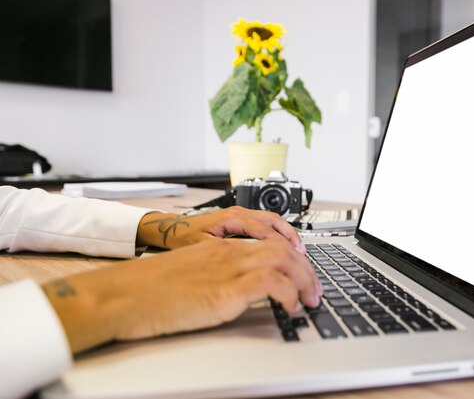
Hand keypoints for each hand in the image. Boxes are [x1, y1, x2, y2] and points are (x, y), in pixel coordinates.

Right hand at [42, 237, 321, 353]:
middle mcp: (227, 253)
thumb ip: (214, 277)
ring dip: (305, 281)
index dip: (294, 257)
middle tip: (315, 292)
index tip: (304, 273)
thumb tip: (235, 292)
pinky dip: (288, 293)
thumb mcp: (189, 277)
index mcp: (219, 248)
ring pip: (283, 261)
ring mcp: (226, 269)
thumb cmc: (146, 290)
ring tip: (310, 302)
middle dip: (307, 269)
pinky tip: (291, 308)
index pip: (269, 243)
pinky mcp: (223, 291)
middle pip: (282, 249)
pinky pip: (270, 283)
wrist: (120, 295)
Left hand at [136, 206, 305, 252]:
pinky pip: (266, 225)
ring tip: (300, 255)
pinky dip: (279, 235)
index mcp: (231, 218)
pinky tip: (285, 249)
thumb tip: (245, 262)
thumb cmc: (182, 238)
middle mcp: (239, 213)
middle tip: (303, 259)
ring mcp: (241, 215)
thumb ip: (223, 252)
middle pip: (274, 222)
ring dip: (288, 237)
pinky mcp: (241, 221)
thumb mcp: (201, 247)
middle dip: (292, 240)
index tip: (293, 259)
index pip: (264, 229)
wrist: (168, 229)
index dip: (281, 245)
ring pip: (273, 222)